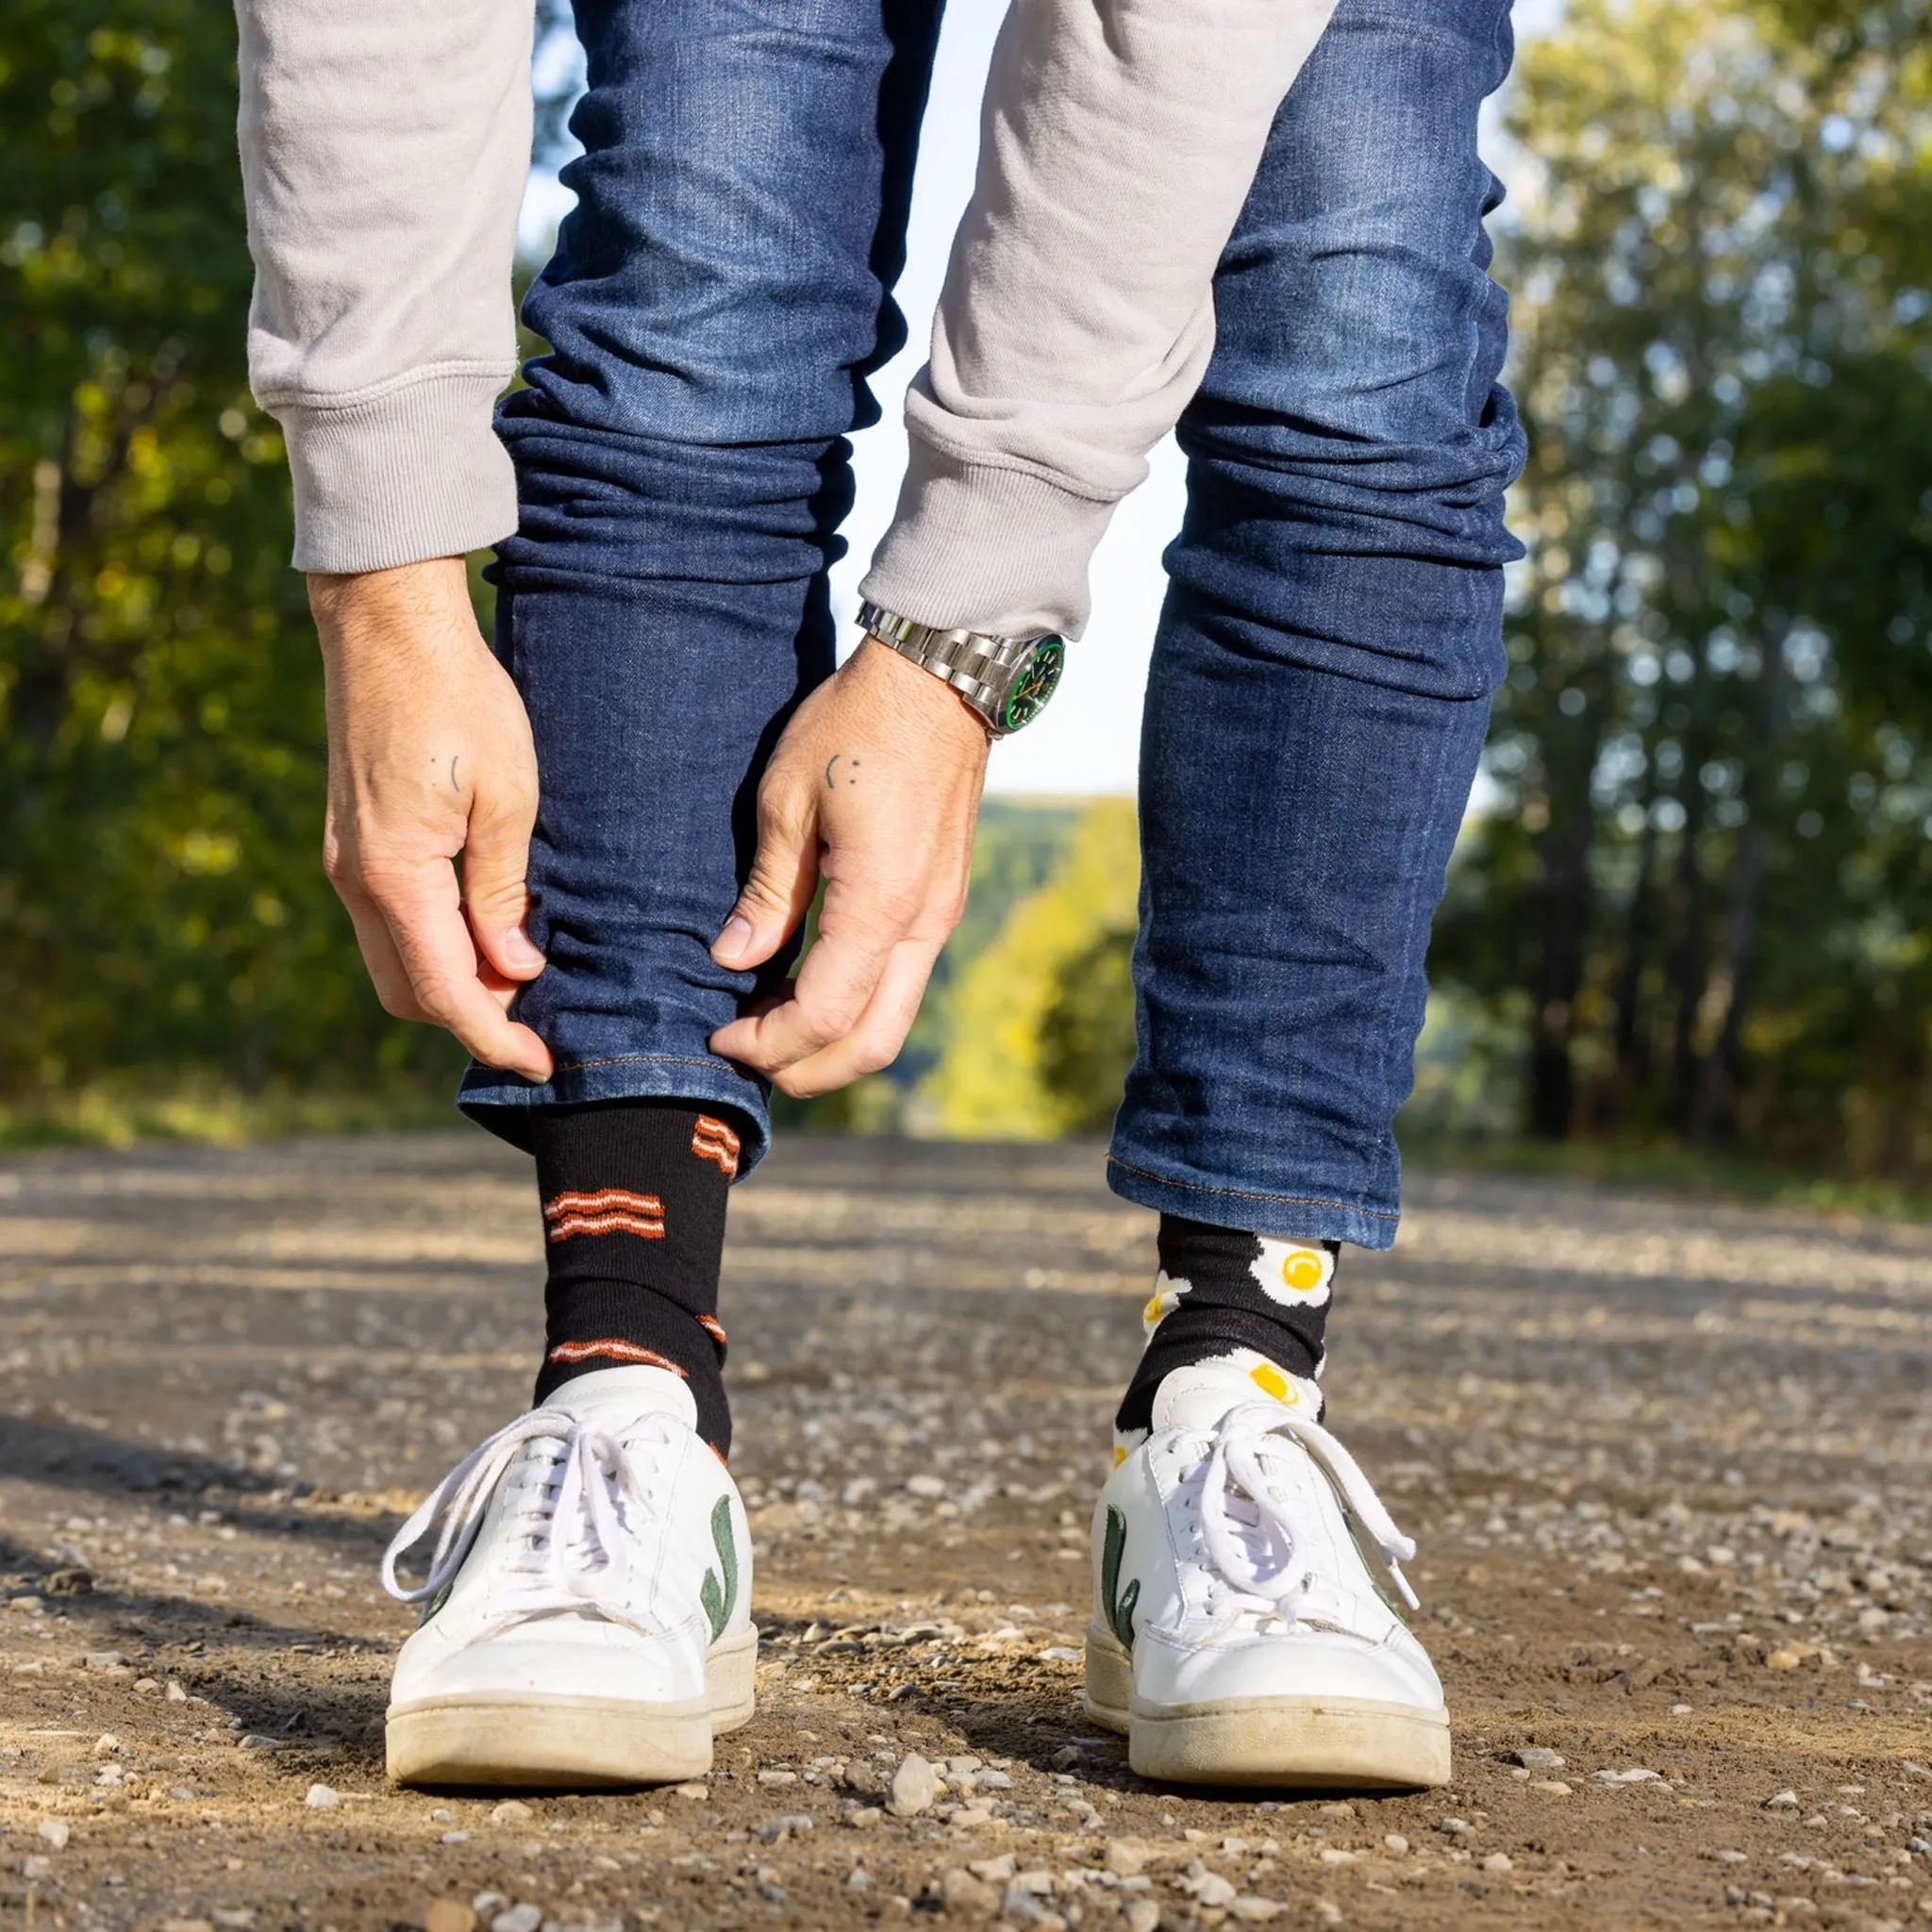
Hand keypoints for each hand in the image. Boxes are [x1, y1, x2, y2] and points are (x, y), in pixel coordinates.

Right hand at [309, 558, 553, 1081]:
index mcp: (395, 877)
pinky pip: (392, 924)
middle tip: (541, 1023)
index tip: (543, 1065)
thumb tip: (513, 970)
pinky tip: (488, 937)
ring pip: (395, 962)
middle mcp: (356, 880)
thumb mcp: (508, 798)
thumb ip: (504, 894)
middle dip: (472, 1021)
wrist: (390, 626)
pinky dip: (436, 949)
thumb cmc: (461, 701)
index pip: (445, 992)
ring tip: (523, 983)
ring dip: (452, 986)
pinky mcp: (354, 842)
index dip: (494, 1038)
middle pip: (409, 993)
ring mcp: (347, 862)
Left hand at [708, 639, 989, 1096]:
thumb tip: (734, 959)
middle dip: (805, 1069)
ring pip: (891, 1021)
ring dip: (830, 1043)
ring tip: (767, 1027)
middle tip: (744, 1056)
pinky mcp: (941, 903)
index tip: (719, 1035)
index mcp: (880, 902)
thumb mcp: (788, 801)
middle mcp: (922, 923)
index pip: (824, 1012)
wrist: (940, 681)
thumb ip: (767, 892)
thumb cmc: (855, 726)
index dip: (768, 1042)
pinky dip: (852, 1008)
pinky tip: (803, 986)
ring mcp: (939, 916)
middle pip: (870, 1043)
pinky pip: (900, 984)